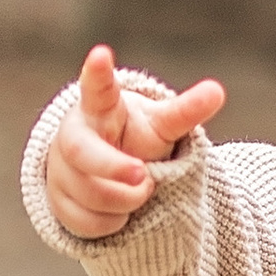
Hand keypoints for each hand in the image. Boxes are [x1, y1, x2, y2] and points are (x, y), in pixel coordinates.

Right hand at [44, 43, 225, 239]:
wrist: (104, 170)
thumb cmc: (134, 138)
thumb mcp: (160, 124)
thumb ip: (186, 110)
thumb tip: (218, 91)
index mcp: (99, 108)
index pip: (97, 88)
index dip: (98, 73)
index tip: (101, 53)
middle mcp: (72, 135)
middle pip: (82, 152)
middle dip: (112, 167)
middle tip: (145, 176)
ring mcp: (59, 169)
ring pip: (90, 193)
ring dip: (125, 199)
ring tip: (141, 190)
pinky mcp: (57, 201)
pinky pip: (86, 221)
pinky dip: (112, 222)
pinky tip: (120, 212)